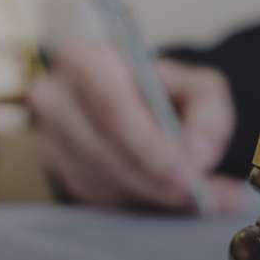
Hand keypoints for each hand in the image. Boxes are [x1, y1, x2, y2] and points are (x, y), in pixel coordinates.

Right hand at [28, 39, 246, 211]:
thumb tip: (197, 156)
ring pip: (98, 178)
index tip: (185, 173)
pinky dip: (134, 200)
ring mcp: (49, 137)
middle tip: (193, 194)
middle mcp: (55, 97)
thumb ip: (210, 116)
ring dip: (146, 193)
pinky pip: (95, 195)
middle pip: (100, 149)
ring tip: (193, 198)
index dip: (148, 146)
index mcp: (85, 59)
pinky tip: (162, 196)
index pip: (112, 106)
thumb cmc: (166, 93)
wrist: (138, 107)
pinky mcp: (58, 170)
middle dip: (151, 179)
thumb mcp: (199, 88)